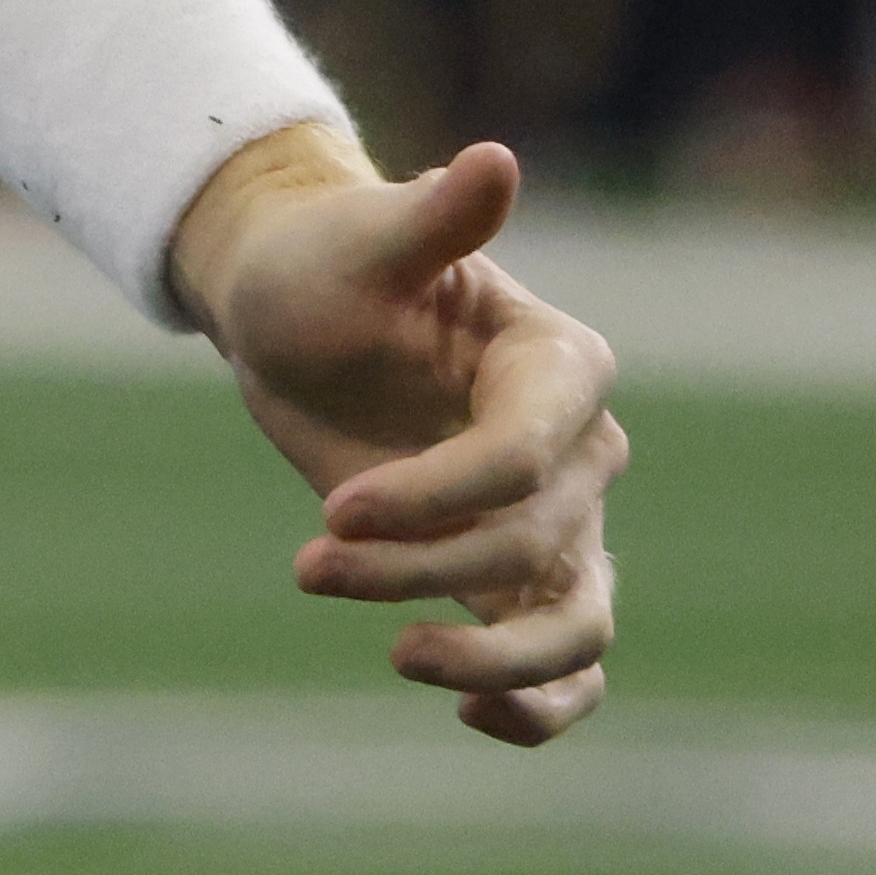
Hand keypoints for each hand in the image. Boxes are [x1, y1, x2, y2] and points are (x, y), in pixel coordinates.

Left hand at [173, 129, 625, 742]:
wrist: (296, 315)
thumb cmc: (323, 265)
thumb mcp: (360, 240)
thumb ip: (433, 219)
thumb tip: (493, 160)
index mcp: (558, 365)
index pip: (523, 459)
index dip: (434, 498)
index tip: (333, 513)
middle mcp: (579, 450)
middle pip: (530, 544)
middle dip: (420, 568)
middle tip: (307, 564)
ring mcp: (557, 520)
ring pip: (578, 625)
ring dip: (495, 661)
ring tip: (400, 660)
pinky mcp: (517, 575)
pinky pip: (565, 664)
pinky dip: (539, 706)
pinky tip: (470, 714)